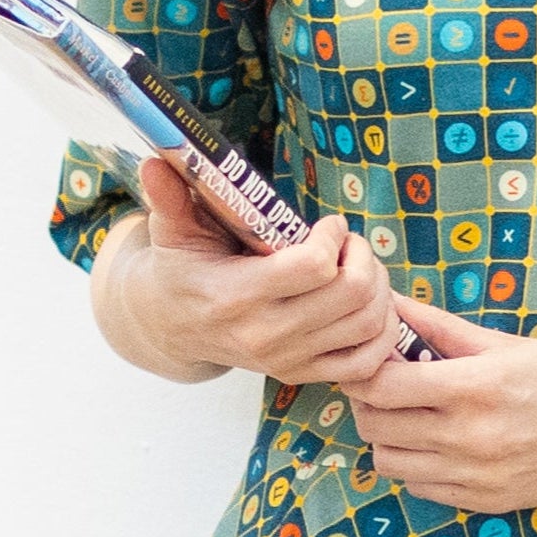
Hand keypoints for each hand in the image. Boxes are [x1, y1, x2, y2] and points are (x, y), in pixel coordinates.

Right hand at [101, 157, 407, 389]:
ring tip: (359, 268)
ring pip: (367, 325)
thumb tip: (156, 161)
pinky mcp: (302, 375)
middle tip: (349, 243)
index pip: (313, 268)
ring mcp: (287, 360)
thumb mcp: (171, 232)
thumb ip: (168, 198)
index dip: (332, 237)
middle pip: (352, 294)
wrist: (170, 328)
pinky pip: (366, 363)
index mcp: (236, 296)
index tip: (327, 224)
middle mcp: (265, 334)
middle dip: (363, 256)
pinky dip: (380, 332)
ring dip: (379, 289)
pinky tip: (368, 304)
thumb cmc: (180, 269)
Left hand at [348, 298, 536, 513]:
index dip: (363, 371)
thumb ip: (441, 327)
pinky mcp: (488, 502)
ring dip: (388, 437)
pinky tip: (438, 445)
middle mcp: (473, 438)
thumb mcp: (507, 343)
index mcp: (478, 388)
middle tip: (384, 384)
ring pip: (391, 464)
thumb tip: (391, 304)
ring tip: (410, 416)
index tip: (368, 359)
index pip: (382, 385)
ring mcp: (480, 477)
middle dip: (369, 402)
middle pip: (377, 426)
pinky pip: (421, 489)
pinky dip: (417, 466)